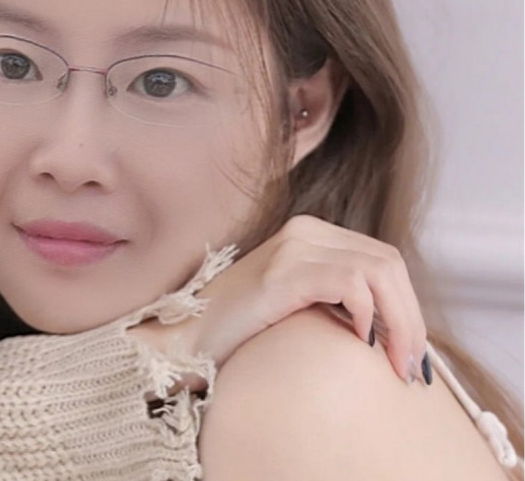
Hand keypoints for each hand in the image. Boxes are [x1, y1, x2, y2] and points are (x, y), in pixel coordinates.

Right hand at [132, 214, 426, 389]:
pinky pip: (349, 282)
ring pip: (378, 270)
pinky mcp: (282, 271)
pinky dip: (368, 314)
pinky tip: (360, 342)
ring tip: (396, 364)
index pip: (383, 259)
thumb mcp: (297, 301)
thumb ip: (335, 294)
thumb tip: (391, 325)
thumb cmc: (240, 328)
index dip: (410, 305)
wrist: (185, 337)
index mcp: (311, 234)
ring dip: (400, 321)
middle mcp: (305, 230)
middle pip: (389, 263)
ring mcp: (293, 247)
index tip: (414, 353)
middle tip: (413, 368)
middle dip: (412, 317)